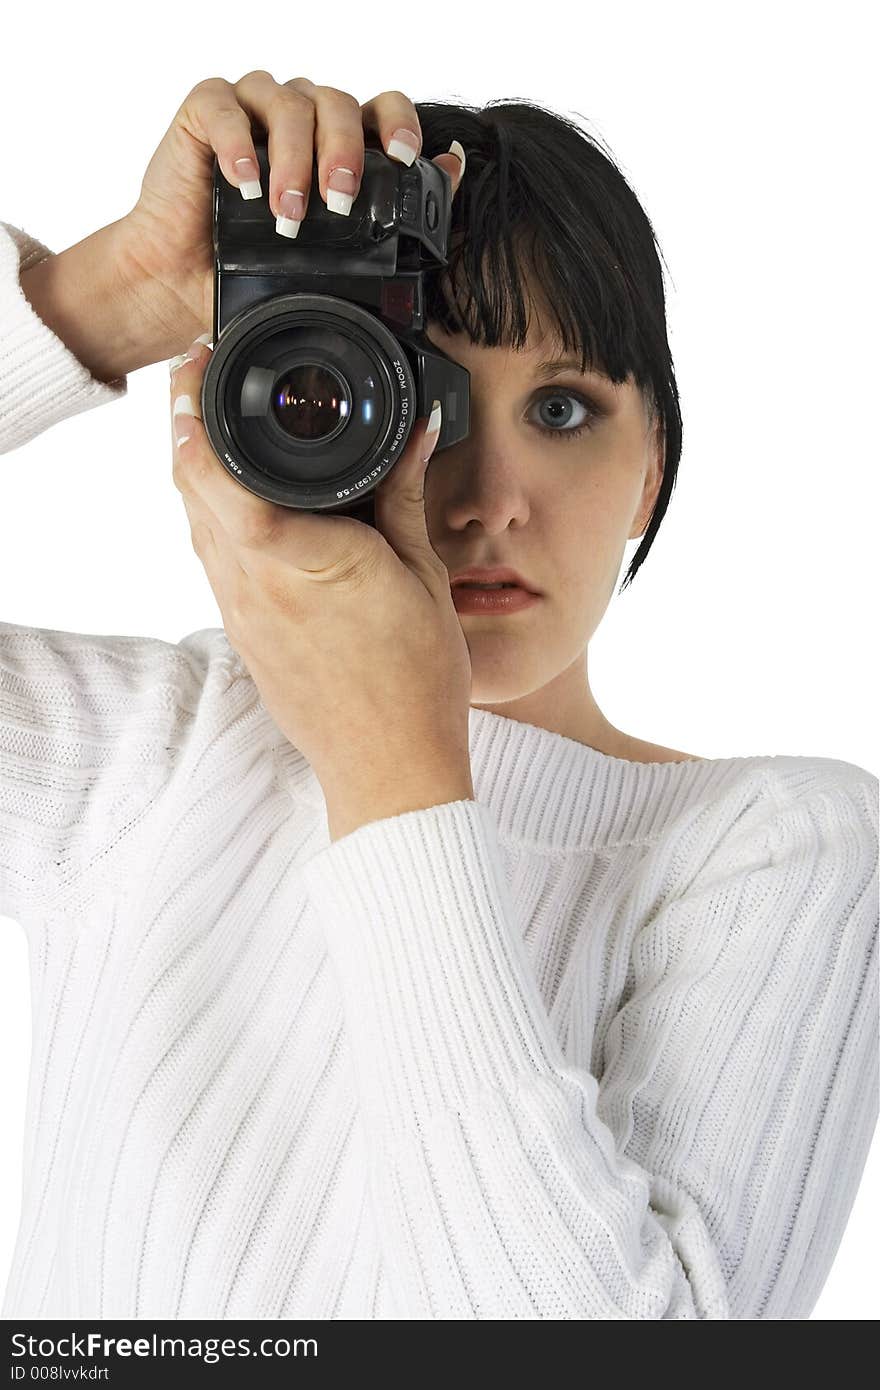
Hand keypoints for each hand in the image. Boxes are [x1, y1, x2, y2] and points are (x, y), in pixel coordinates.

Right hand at [116, 72, 465, 361]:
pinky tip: (244, 183)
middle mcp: (299, 116)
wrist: (184, 284)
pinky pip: (223, 105)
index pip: (379, 107)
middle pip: (337, 103)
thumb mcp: (332, 252)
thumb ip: (393, 206)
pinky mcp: (203, 114)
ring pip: (287, 102)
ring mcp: (251, 109)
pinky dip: (237, 142)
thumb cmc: (256, 267)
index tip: (405, 157)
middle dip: (343, 152)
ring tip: (287, 214)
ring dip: (294, 159)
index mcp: (335, 140)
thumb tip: (452, 164)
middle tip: (339, 203)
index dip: (397, 123)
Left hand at [170, 340, 474, 832]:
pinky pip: (213, 558)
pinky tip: (253, 505)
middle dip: (187, 425)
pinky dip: (218, 517)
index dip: (194, 408)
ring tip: (229, 432)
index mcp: (294, 555)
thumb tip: (418, 429)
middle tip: (209, 381)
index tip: (204, 365)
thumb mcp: (422, 574)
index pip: (212, 466)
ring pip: (193, 522)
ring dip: (199, 471)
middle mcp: (250, 582)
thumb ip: (405, 494)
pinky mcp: (243, 634)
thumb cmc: (415, 680)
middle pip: (187, 485)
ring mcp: (240, 611)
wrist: (390, 767)